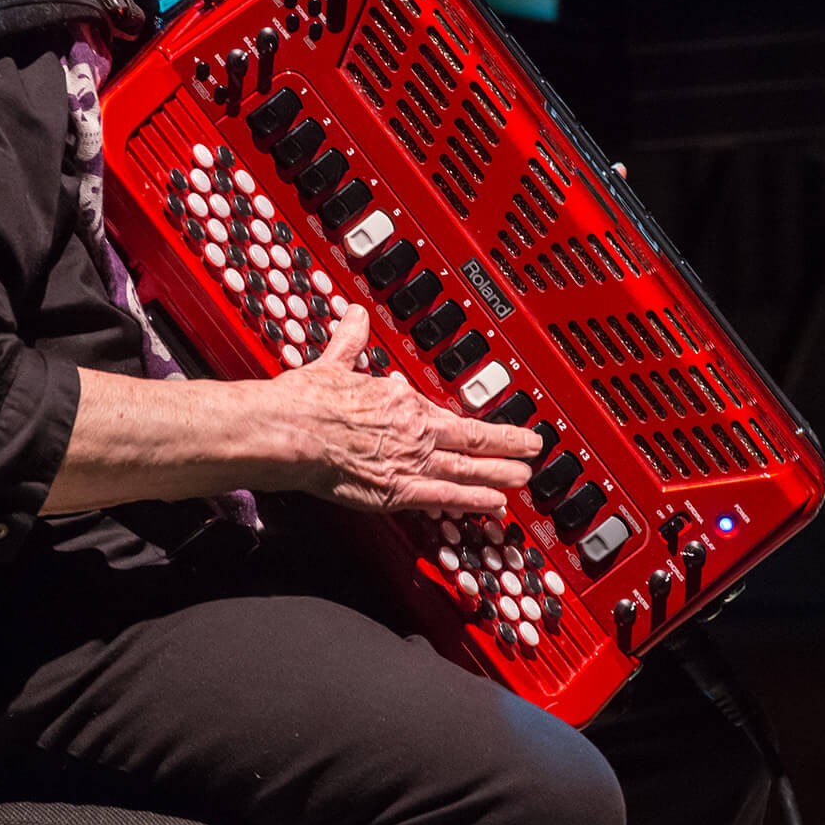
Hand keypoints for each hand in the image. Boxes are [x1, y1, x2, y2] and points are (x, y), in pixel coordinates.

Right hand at [263, 306, 541, 513]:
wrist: (291, 430)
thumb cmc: (307, 402)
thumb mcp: (335, 363)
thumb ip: (351, 342)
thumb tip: (355, 318)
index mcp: (399, 400)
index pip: (443, 412)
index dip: (468, 421)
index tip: (484, 424)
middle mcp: (414, 430)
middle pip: (471, 438)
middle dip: (506, 444)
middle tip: (533, 448)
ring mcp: (410, 461)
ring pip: (468, 469)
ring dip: (501, 473)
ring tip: (525, 478)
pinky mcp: (397, 490)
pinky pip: (446, 498)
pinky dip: (474, 502)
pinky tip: (494, 506)